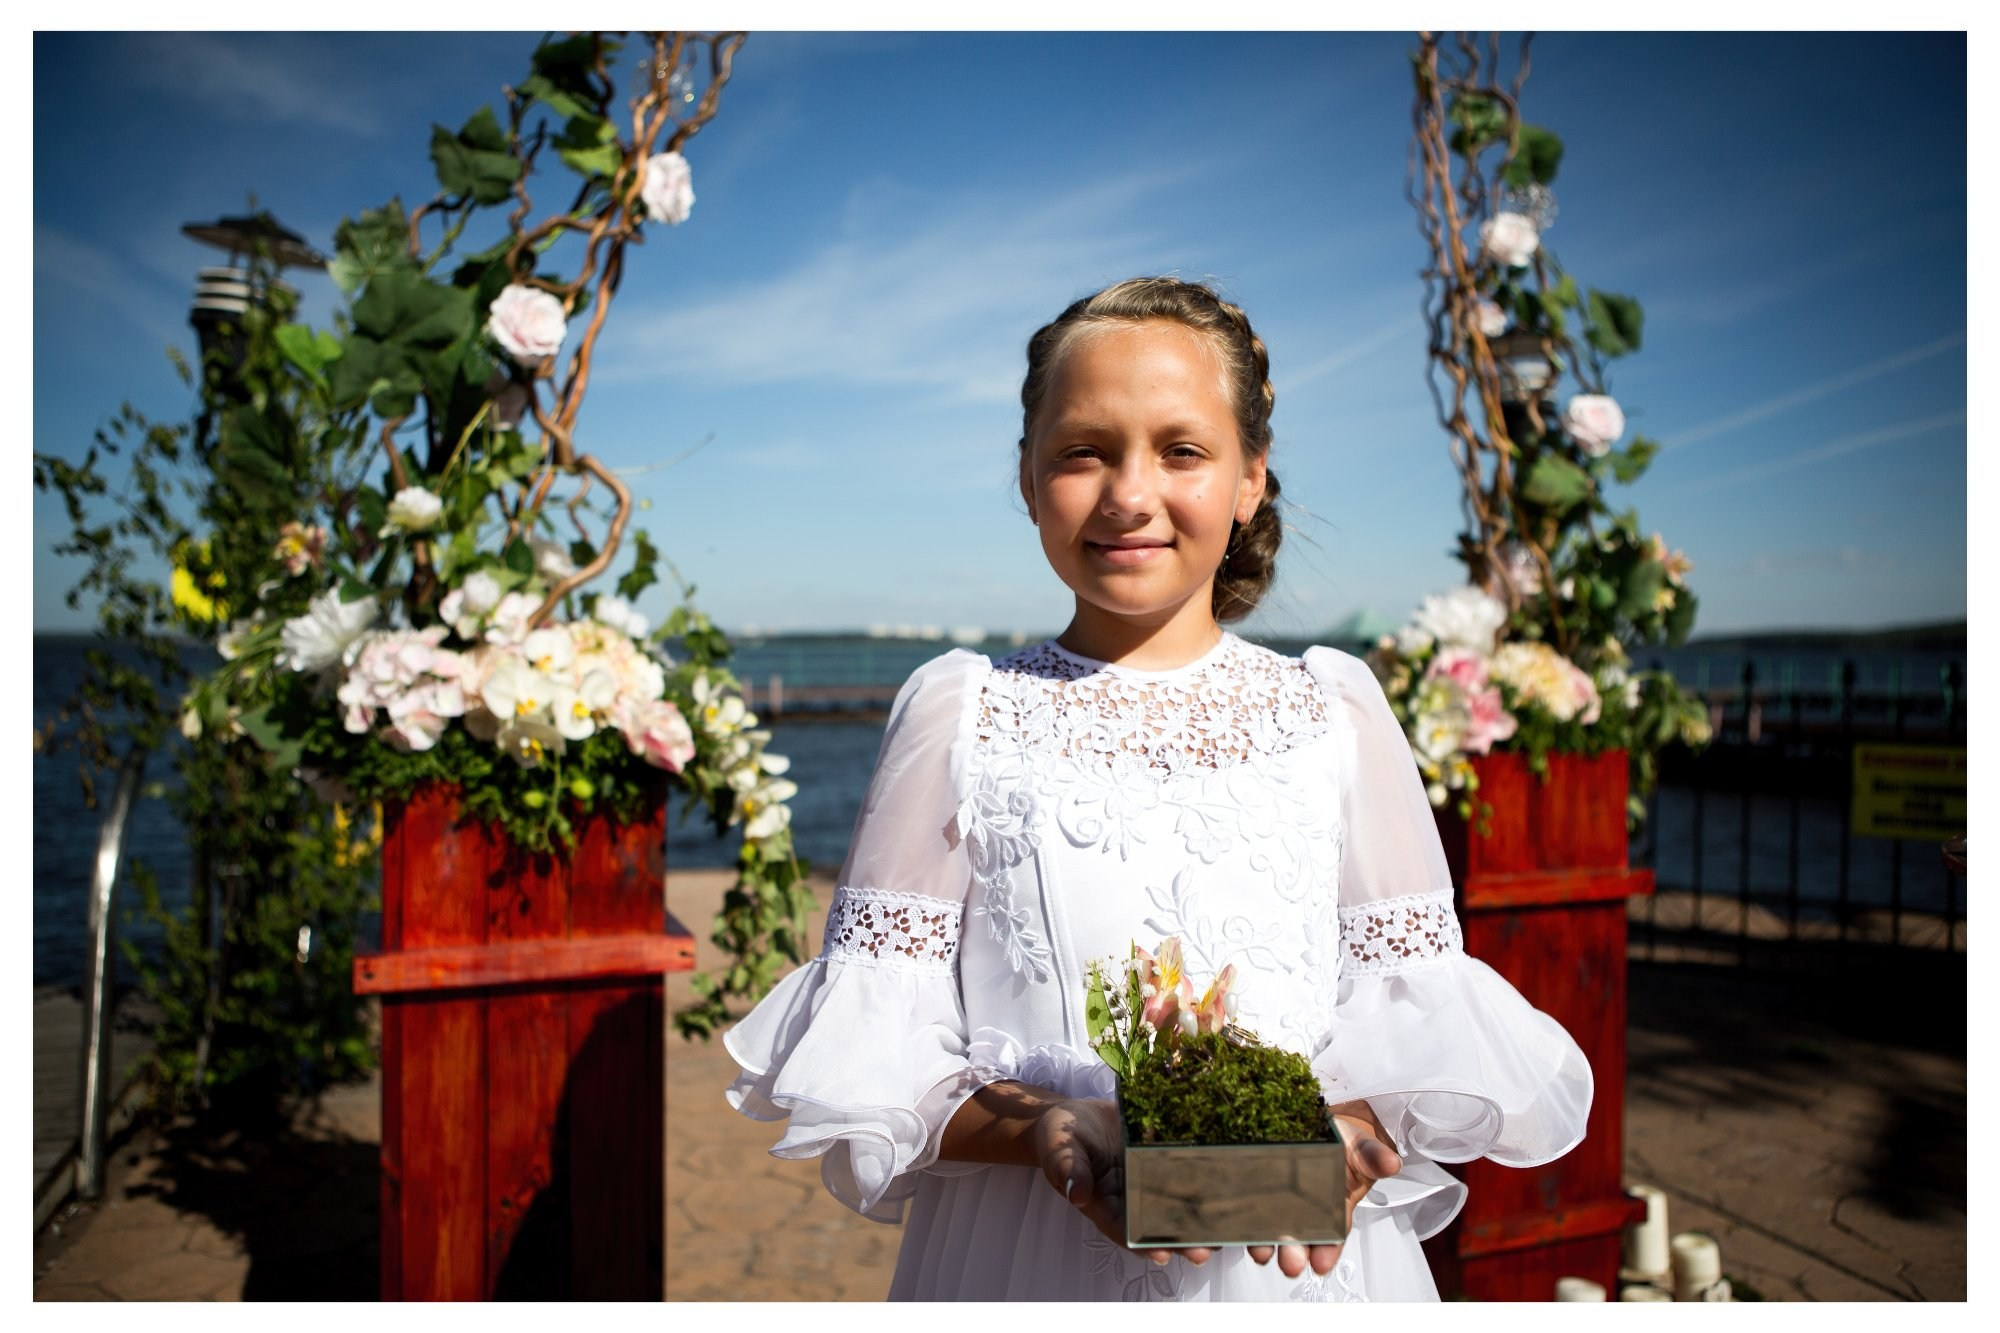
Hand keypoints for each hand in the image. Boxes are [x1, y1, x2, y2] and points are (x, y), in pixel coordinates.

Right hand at [1034, 1098, 1218, 1268]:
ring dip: (1208, 1223)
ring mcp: (1153, 1183)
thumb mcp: (1060, 1149)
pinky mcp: (1167, 1161)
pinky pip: (1192, 1174)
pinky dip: (1215, 1184)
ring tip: (1233, 1235)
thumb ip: (1068, 1170)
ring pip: (1184, 1208)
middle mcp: (1134, 1200)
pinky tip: (1241, 1191)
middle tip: (1205, 1252)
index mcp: (1107, 1205)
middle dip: (1185, 1242)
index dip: (1143, 1243)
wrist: (1074, 1118)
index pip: (1125, 1230)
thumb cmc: (1061, 1138)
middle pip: (1163, 1227)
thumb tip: (1076, 1193)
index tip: (1162, 1253)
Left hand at [1245, 1099, 1402, 1278]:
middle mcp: (1302, 1211)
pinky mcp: (1249, 1187)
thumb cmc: (1342, 1141)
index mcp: (1332, 1207)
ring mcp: (1275, 1201)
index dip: (1326, 1251)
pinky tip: (1226, 1229)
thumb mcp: (1361, 1146)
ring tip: (1259, 1252)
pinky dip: (1232, 1220)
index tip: (1321, 1263)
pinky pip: (1239, 1207)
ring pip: (1266, 1228)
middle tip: (1289, 1264)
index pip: (1330, 1236)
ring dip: (1262, 1243)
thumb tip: (1391, 1163)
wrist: (1317, 1124)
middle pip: (1296, 1238)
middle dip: (1293, 1253)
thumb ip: (1373, 1156)